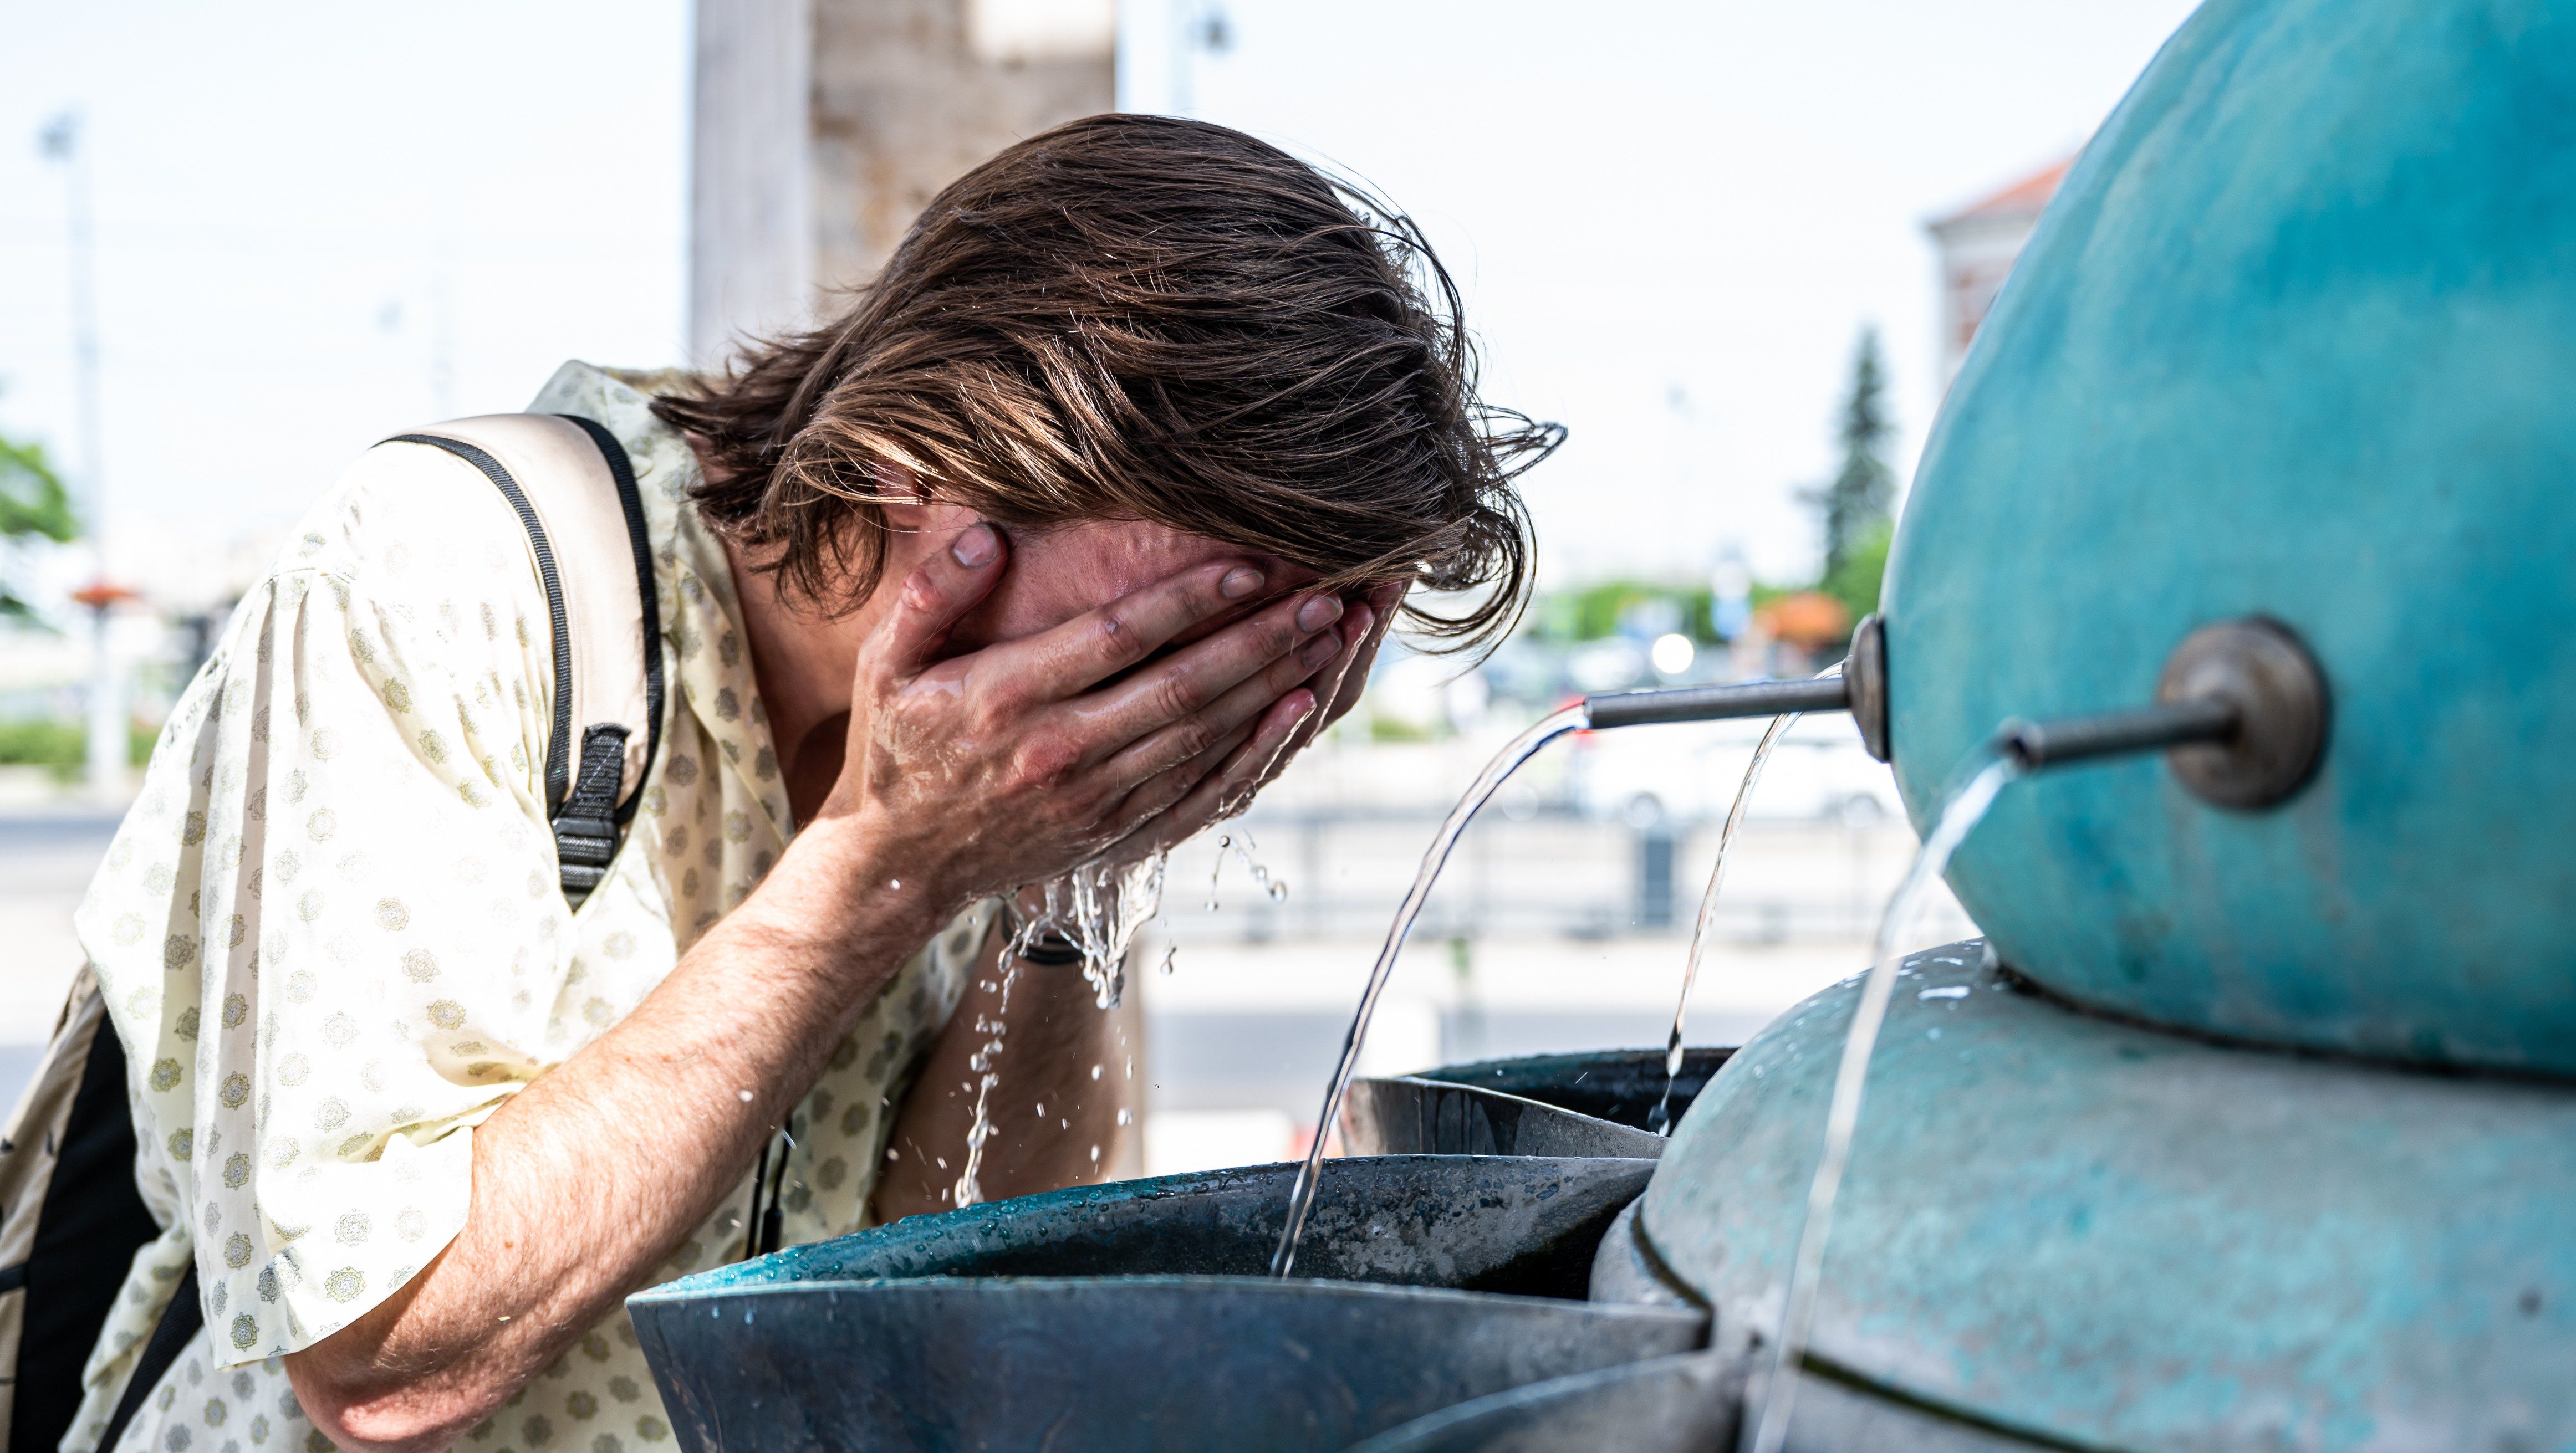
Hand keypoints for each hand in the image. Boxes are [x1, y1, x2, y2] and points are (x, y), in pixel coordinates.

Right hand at [818, 522, 1346, 907]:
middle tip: (1325, 597)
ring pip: (1203, 735)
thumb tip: (986, 538)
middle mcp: (1059, 751)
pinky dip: (1256, 748)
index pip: (1116, 640)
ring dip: (1274, 685)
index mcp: (1006, 700)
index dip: (1188, 602)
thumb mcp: (885, 663)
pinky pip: (1202, 786)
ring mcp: (1095, 797)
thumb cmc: (898, 746)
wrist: (902, 864)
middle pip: (1181, 689)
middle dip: (1261, 641)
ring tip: (1331, 636)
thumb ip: (931, 594)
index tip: (1250, 566)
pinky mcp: (1118, 828)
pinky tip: (1297, 709)